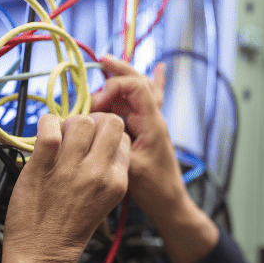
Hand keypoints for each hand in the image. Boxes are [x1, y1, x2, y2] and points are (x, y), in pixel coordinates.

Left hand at [2, 112, 130, 262]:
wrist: (42, 254)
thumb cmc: (69, 231)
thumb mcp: (104, 202)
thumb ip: (108, 172)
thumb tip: (98, 140)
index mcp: (118, 181)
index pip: (123, 137)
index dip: (107, 133)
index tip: (93, 139)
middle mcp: (99, 173)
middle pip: (109, 122)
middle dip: (94, 121)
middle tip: (77, 134)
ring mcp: (71, 169)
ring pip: (81, 120)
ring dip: (68, 124)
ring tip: (59, 139)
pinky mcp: (43, 167)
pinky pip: (49, 127)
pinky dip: (46, 124)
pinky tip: (43, 135)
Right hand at [90, 55, 187, 221]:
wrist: (169, 202)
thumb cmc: (153, 189)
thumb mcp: (130, 169)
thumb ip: (113, 145)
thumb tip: (94, 125)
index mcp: (153, 123)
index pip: (136, 88)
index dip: (114, 87)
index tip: (95, 103)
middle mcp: (154, 119)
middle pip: (139, 83)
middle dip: (119, 70)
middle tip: (101, 60)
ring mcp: (151, 124)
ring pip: (137, 92)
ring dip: (121, 80)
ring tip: (105, 66)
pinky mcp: (147, 132)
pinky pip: (145, 103)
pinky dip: (146, 87)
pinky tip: (160, 69)